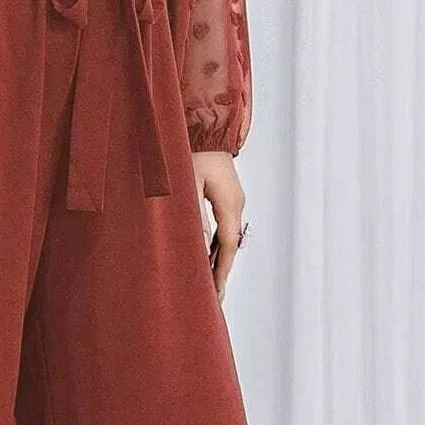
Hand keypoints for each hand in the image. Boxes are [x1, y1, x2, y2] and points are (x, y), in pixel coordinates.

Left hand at [193, 150, 244, 303]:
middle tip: (214, 299)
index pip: (228, 246)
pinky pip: (223, 226)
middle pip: (230, 246)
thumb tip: (201, 245)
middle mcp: (236, 204)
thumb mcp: (189, 184)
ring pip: (227, 237)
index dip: (221, 271)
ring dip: (218, 259)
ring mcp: (232, 200)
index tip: (216, 293)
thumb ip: (194, 215)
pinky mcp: (225, 196)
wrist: (206, 126)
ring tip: (209, 285)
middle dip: (221, 272)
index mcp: (229, 203)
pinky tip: (206, 256)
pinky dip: (215, 244)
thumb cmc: (192, 151)